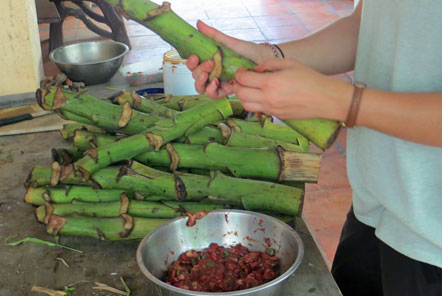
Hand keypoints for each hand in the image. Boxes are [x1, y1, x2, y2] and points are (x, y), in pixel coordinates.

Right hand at [186, 21, 271, 98]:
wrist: (264, 60)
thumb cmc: (248, 50)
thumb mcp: (230, 42)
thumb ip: (214, 35)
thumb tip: (198, 23)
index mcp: (209, 60)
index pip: (193, 64)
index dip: (190, 62)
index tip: (195, 57)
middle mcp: (212, 72)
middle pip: (195, 75)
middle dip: (198, 70)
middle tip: (210, 63)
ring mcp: (218, 82)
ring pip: (201, 87)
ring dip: (201, 81)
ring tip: (209, 75)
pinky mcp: (226, 90)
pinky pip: (213, 94)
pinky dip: (211, 89)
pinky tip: (216, 82)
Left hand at [233, 58, 352, 119]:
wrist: (325, 98)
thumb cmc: (310, 78)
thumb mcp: (289, 63)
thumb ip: (269, 64)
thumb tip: (255, 69)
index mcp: (271, 82)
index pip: (243, 79)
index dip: (239, 73)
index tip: (242, 70)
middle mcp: (268, 97)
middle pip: (240, 94)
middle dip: (238, 85)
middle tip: (243, 79)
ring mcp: (271, 108)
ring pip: (246, 105)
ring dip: (244, 96)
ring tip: (251, 88)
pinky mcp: (276, 115)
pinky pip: (257, 110)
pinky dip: (254, 103)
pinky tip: (261, 95)